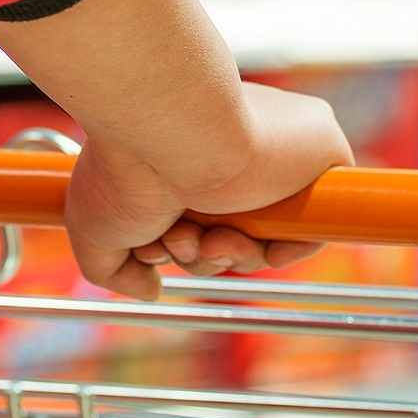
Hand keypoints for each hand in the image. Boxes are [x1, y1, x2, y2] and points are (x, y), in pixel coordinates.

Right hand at [63, 82, 353, 298]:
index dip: (181, 247)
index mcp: (193, 156)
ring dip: (229, 256)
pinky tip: (248, 241)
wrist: (172, 128)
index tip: (155, 245)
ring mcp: (280, 155)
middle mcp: (236, 153)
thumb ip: (116, 269)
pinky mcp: (322, 153)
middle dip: (201, 255)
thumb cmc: (126, 167)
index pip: (202, 222)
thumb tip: (152, 289)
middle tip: (176, 240)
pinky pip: (315, 227)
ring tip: (197, 233)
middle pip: (233, 237)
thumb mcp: (95, 227)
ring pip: (267, 239)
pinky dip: (285, 250)